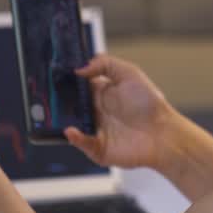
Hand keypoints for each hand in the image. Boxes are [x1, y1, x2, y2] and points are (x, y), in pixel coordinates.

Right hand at [64, 55, 178, 169]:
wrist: (163, 132)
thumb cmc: (150, 103)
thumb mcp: (129, 73)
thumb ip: (104, 64)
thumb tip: (79, 68)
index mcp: (102, 94)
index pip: (77, 87)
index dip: (66, 82)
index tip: (54, 75)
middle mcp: (97, 112)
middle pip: (70, 106)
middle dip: (58, 102)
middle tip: (49, 95)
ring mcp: (96, 131)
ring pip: (72, 125)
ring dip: (62, 120)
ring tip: (56, 113)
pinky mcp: (99, 149)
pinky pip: (82, 144)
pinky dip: (75, 138)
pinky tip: (72, 131)